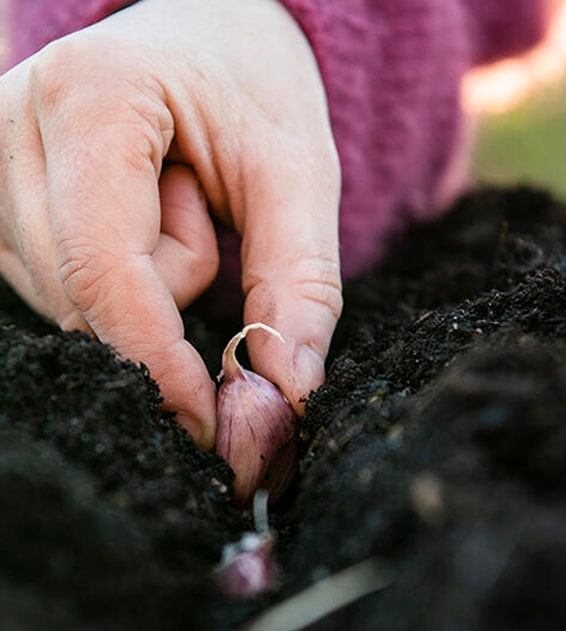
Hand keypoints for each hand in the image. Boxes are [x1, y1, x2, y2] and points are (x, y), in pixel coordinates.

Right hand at [0, 0, 341, 447]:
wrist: (209, 35)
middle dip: (169, 304)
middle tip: (211, 222)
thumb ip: (299, 285)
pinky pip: (58, 293)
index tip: (211, 422)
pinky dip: (117, 286)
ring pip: (69, 305)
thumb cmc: (255, 92)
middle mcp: (11, 126)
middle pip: (85, 299)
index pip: (105, 270)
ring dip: (147, 289)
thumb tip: (286, 394)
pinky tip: (139, 225)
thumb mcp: (300, 176)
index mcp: (93, 98)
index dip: (159, 363)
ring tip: (177, 205)